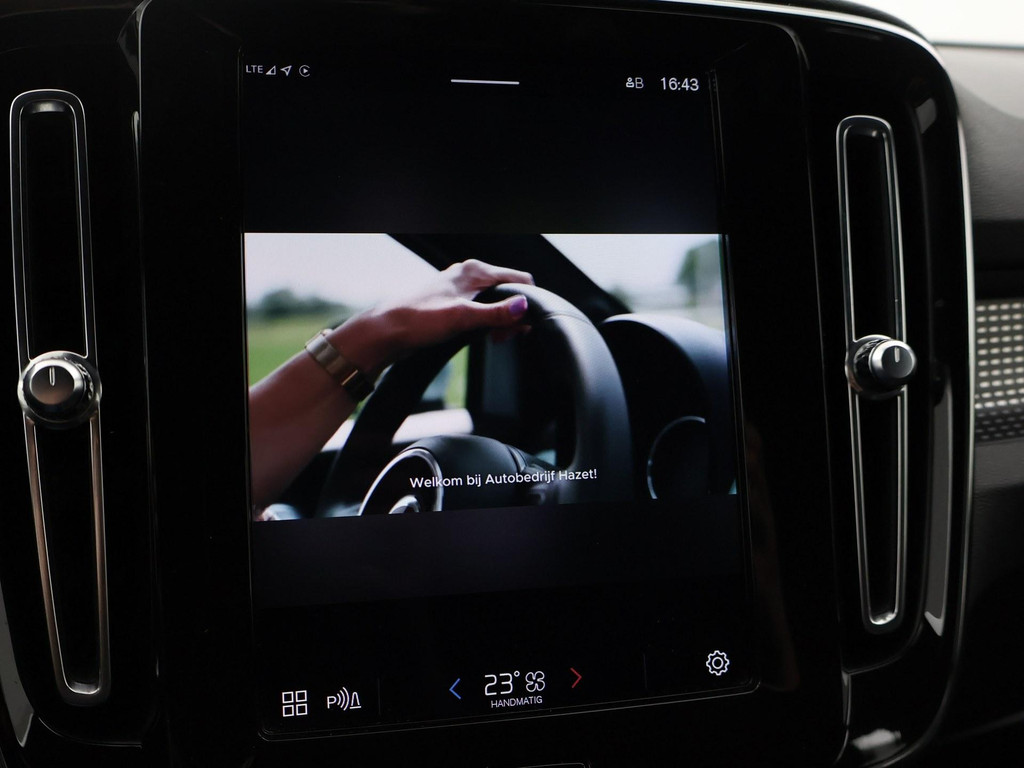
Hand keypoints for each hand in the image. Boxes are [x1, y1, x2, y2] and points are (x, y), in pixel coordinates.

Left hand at [336, 259, 533, 371]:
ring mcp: (461, 290)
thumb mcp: (462, 318)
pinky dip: (487, 324)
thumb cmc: (417, 320)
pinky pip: (481, 311)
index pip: (519, 279)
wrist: (387, 332)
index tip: (521, 326)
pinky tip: (481, 337)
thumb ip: (496, 313)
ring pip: (495, 303)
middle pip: (508, 292)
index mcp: (474, 271)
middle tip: (504, 337)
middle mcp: (469, 276)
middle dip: (513, 315)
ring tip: (493, 339)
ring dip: (500, 322)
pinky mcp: (454, 305)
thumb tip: (524, 306)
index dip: (526, 303)